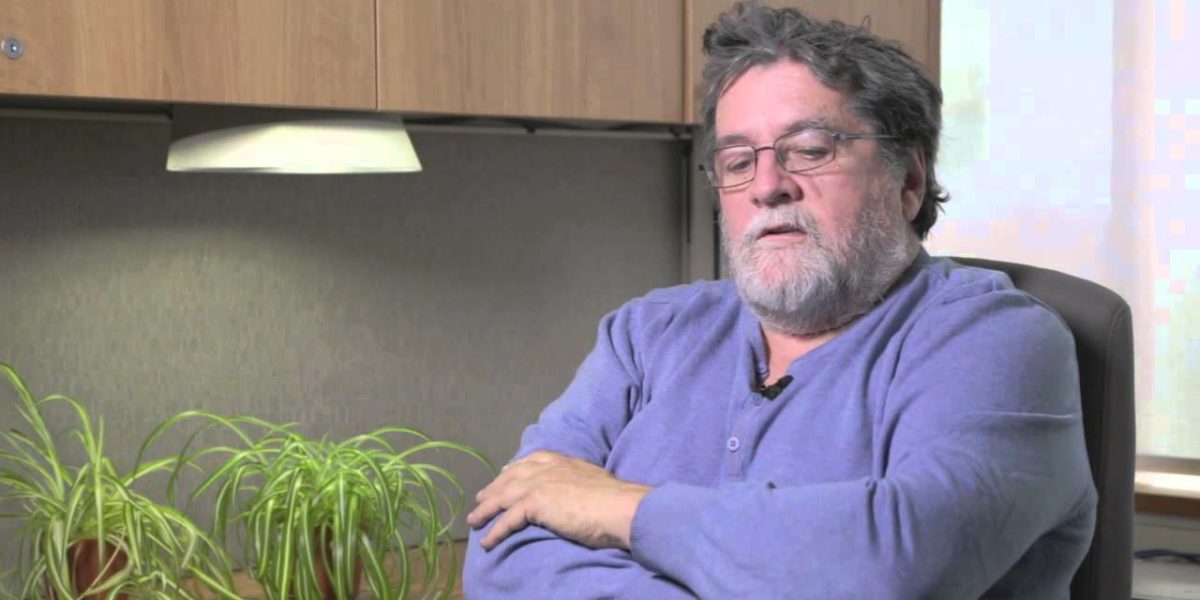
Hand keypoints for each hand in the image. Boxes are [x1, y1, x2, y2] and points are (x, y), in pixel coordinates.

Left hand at [467, 450, 650, 550]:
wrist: (619, 507)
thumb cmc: (613, 499)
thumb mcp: (592, 480)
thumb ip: (577, 481)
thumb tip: (574, 490)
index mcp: (561, 461)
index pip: (530, 462)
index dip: (514, 469)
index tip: (504, 473)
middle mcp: (546, 469)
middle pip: (510, 477)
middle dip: (494, 488)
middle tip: (480, 498)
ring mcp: (539, 484)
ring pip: (503, 497)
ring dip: (485, 510)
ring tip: (473, 521)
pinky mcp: (535, 503)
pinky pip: (507, 519)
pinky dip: (495, 531)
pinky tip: (487, 541)